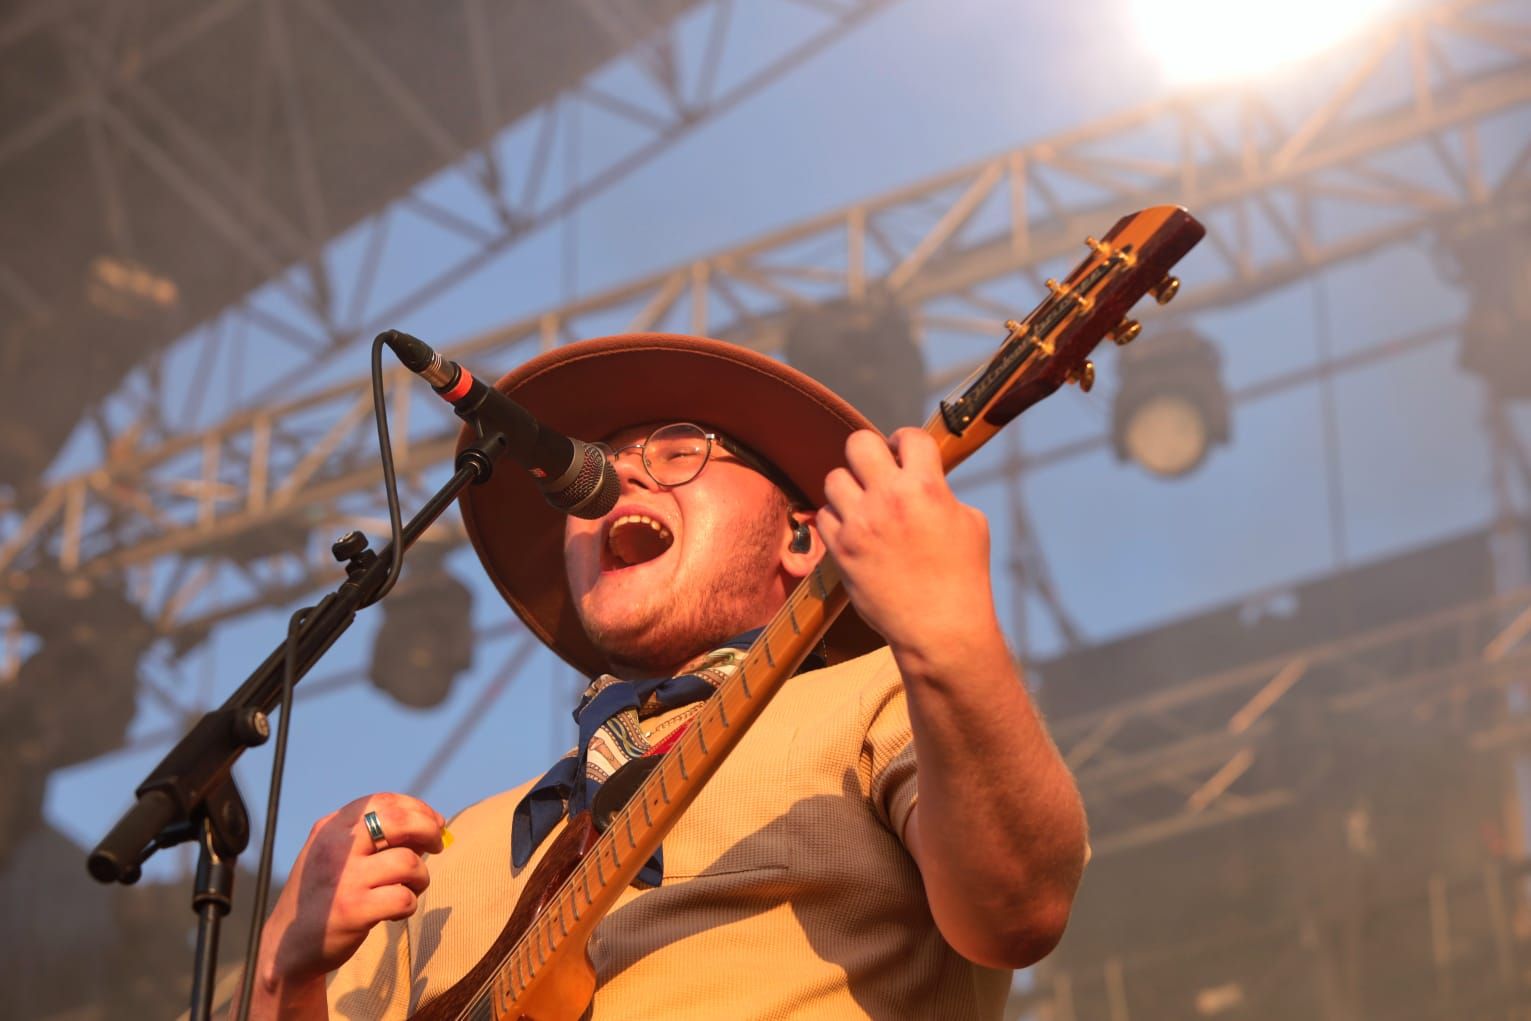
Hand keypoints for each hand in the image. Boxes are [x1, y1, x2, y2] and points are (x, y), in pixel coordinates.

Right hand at [258, 793, 445, 991]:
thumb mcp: (334, 854)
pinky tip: (394, 912)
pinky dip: (409, 905)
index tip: (434, 821)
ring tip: (409, 888)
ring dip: (420, 877)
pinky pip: (404, 898)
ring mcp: (344, 878)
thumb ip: (370, 836)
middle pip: (399, 821)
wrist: (287, 945)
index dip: (417, 808)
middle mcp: (335, 848)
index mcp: (331, 828)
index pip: (382, 801)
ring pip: (408, 862)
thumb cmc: (324, 896)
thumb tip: (428, 826)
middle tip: (438, 846)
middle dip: (429, 830)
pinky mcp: (353, 910)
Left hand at [817, 428, 1002, 672]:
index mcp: (926, 487)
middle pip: (859, 443)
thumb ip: (942, 491)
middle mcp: (889, 499)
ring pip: (834, 478)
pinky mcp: (840, 550)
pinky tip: (855, 530)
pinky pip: (824, 516)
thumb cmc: (963, 577)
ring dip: (849, 487)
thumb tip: (923, 476)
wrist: (940, 628)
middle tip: (878, 471)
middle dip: (870, 452)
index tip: (905, 452)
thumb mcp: (970, 523)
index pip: (910, 436)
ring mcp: (860, 524)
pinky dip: (838, 520)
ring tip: (865, 505)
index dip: (907, 440)